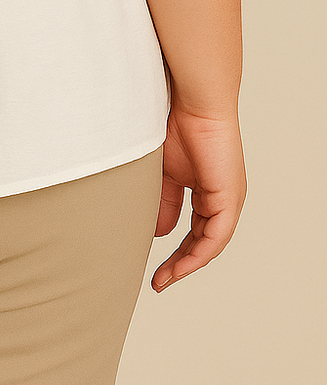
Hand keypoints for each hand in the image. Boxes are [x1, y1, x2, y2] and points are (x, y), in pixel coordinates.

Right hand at [151, 98, 245, 291]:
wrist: (195, 102)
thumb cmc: (178, 125)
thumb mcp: (164, 172)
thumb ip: (163, 202)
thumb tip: (160, 232)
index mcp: (207, 190)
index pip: (194, 230)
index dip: (175, 251)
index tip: (155, 268)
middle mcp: (222, 199)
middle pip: (202, 242)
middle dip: (179, 264)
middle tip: (158, 282)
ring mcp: (229, 200)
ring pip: (210, 244)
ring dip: (187, 264)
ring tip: (165, 279)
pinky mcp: (229, 199)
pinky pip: (216, 237)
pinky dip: (198, 254)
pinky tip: (181, 265)